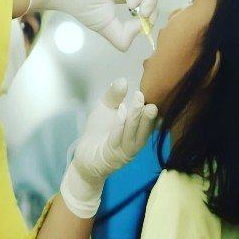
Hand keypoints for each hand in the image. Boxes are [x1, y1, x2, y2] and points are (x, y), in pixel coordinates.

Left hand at [60, 78, 158, 217]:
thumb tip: (123, 80)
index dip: (152, 110)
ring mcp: (125, 152)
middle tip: (144, 95)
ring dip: (135, 118)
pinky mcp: (113, 157)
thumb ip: (114, 97)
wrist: (84, 158)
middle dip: (145, 112)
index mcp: (137, 132)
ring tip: (138, 101)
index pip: (149, 122)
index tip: (154, 93)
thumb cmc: (98, 133)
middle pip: (143, 128)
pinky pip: (118, 140)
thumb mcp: (105, 111)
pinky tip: (121, 113)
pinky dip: (120, 126)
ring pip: (133, 135)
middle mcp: (135, 143)